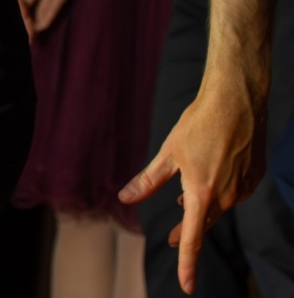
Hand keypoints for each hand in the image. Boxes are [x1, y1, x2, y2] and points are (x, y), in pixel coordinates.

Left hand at [120, 81, 266, 293]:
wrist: (236, 102)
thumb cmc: (197, 124)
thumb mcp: (168, 152)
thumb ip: (148, 180)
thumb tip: (125, 198)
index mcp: (201, 192)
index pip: (193, 237)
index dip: (188, 264)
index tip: (187, 287)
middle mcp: (226, 196)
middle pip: (204, 222)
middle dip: (188, 233)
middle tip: (171, 239)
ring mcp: (244, 189)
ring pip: (219, 206)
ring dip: (202, 208)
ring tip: (185, 203)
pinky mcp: (256, 178)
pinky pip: (235, 192)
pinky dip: (220, 192)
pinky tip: (211, 178)